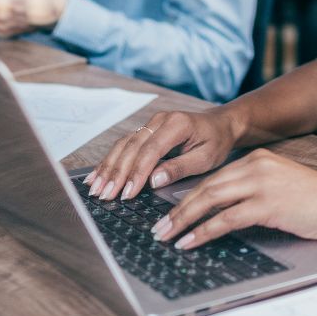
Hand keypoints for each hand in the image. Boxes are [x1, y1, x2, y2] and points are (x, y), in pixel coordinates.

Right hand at [85, 108, 238, 200]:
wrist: (221, 124)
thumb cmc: (216, 141)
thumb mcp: (206, 158)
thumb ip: (180, 168)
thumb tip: (154, 181)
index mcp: (176, 124)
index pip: (150, 150)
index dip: (137, 173)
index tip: (127, 193)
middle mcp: (159, 120)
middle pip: (132, 147)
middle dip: (116, 173)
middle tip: (105, 195)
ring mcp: (150, 123)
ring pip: (123, 145)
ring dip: (108, 167)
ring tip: (95, 189)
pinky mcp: (145, 130)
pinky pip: (124, 145)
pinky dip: (110, 161)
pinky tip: (97, 175)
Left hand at [151, 149, 316, 248]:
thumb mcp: (280, 187)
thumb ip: (254, 191)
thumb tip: (224, 212)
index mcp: (257, 160)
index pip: (213, 178)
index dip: (188, 196)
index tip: (170, 212)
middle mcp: (255, 166)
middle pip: (205, 187)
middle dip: (178, 209)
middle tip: (159, 227)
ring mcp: (261, 184)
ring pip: (210, 200)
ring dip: (183, 220)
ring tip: (166, 235)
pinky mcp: (268, 204)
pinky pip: (226, 219)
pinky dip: (204, 231)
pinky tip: (191, 241)